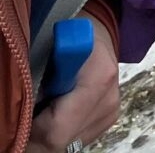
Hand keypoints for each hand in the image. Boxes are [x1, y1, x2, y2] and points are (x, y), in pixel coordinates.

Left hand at [27, 17, 118, 152]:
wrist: (93, 34)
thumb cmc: (67, 37)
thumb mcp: (49, 51)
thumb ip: (38, 79)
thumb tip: (21, 111)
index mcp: (99, 78)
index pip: (57, 129)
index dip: (32, 130)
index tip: (20, 119)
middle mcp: (109, 99)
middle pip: (62, 141)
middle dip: (37, 136)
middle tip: (26, 118)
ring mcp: (111, 111)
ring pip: (68, 144)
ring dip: (49, 135)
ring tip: (42, 110)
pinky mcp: (110, 117)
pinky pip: (76, 139)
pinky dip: (61, 132)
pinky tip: (56, 112)